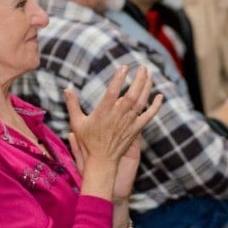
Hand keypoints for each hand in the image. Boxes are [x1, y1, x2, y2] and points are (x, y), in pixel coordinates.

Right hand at [65, 66, 162, 198]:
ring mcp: (128, 122)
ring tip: (149, 74)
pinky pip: (149, 116)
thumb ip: (72, 104)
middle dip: (139, 79)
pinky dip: (156, 106)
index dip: (119, 79)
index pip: (112, 92)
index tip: (124, 67)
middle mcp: (118, 116)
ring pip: (141, 102)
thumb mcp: (76, 122)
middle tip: (143, 66)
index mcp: (103, 112)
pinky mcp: (136, 129)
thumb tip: (66, 89)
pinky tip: (160, 96)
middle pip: (131, 94)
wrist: (102, 161)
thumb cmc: (88, 141)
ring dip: (147, 87)